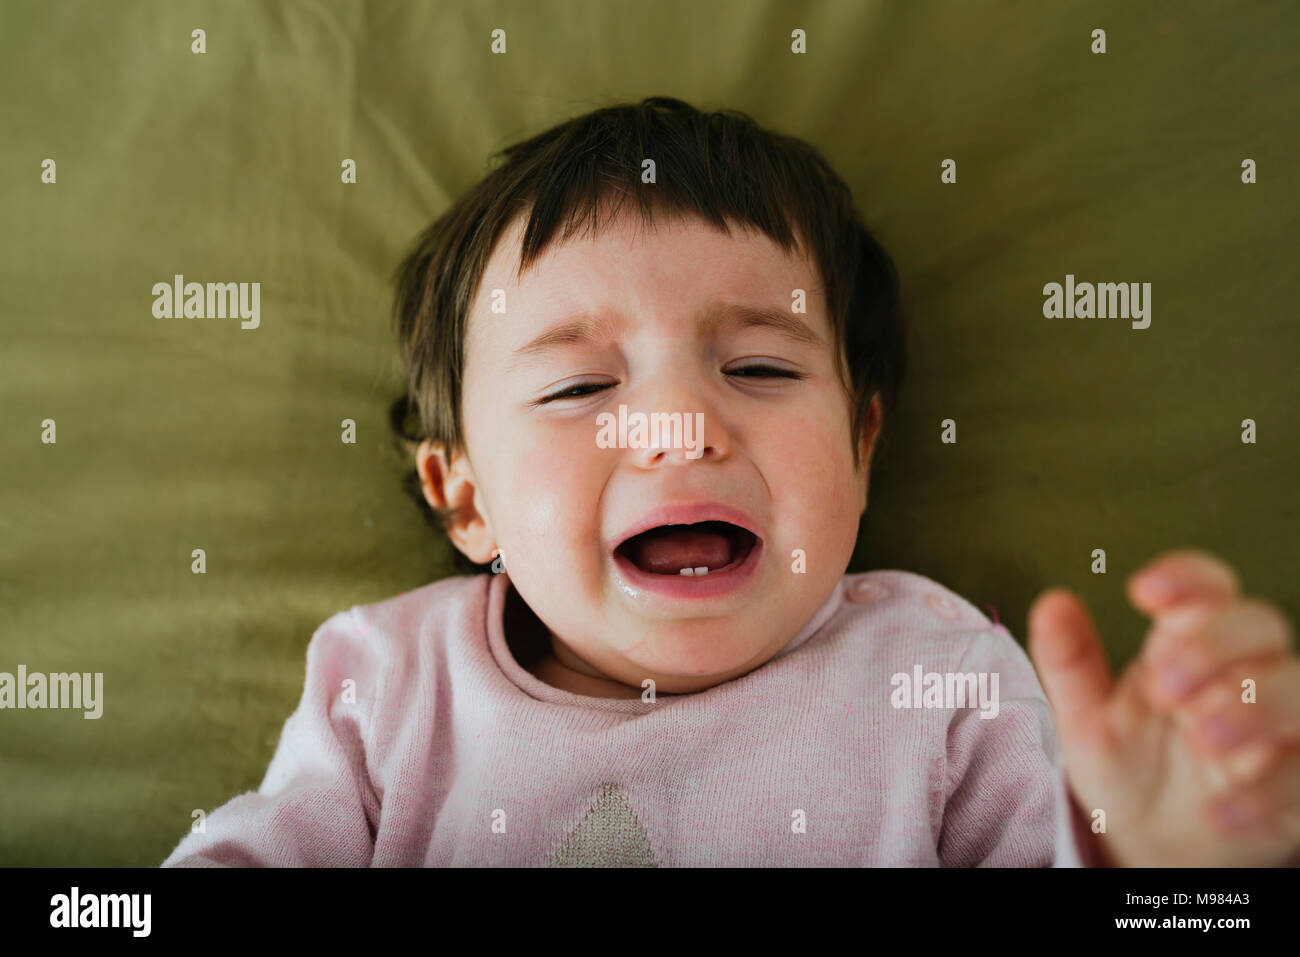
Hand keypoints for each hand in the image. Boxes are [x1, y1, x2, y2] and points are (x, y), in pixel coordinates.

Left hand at [1027, 548, 1299, 865]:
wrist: (1148, 841)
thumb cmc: (1123, 763)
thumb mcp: (1086, 718)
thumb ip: (1069, 662)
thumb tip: (1052, 602)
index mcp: (1185, 643)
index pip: (1205, 589)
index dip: (1187, 578)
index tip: (1144, 591)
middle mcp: (1239, 672)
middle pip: (1259, 625)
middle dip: (1216, 645)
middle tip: (1163, 687)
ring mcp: (1276, 725)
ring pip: (1298, 689)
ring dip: (1253, 710)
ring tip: (1201, 740)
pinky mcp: (1296, 781)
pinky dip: (1263, 792)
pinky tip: (1219, 813)